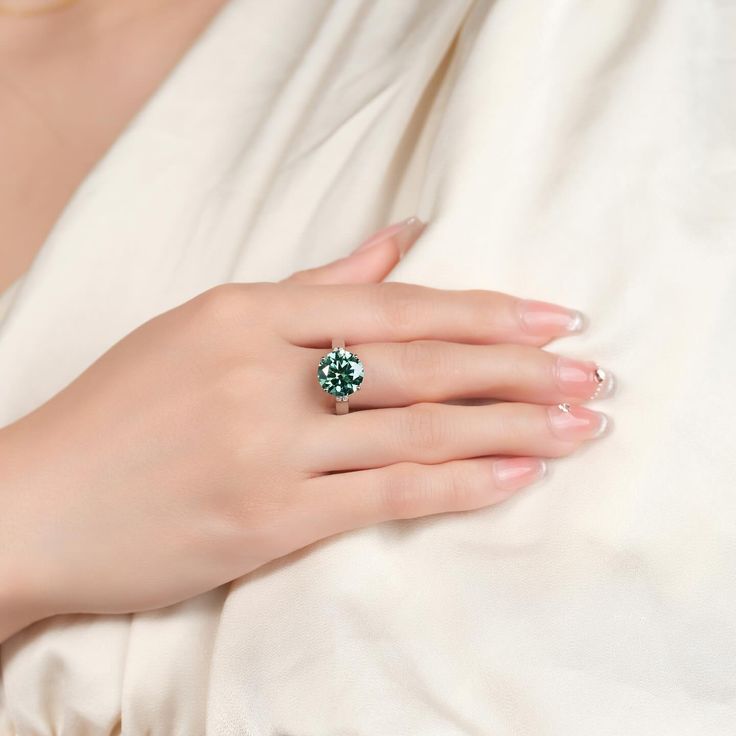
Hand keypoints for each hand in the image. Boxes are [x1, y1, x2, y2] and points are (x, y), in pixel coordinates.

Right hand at [0, 219, 612, 639]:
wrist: (35, 502)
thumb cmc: (119, 411)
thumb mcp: (204, 327)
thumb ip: (310, 287)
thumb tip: (396, 240)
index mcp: (245, 314)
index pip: (394, 306)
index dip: (484, 311)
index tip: (553, 318)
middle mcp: (260, 374)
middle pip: (420, 365)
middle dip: (516, 369)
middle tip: (588, 374)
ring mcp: (265, 449)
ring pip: (416, 431)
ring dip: (509, 427)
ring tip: (576, 426)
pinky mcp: (265, 521)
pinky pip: (383, 497)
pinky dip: (457, 486)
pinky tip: (515, 476)